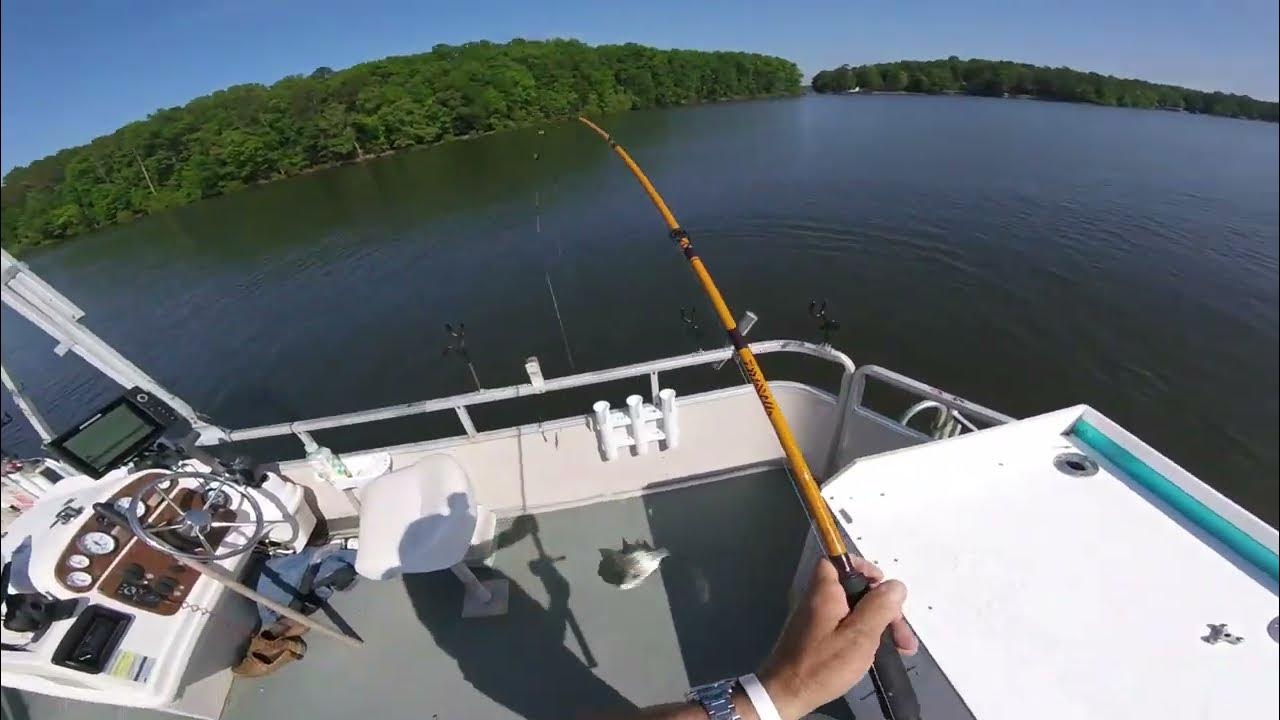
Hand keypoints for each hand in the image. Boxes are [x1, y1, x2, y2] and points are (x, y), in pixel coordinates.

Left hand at [756, 557, 916, 719]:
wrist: (786, 694)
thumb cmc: (822, 663)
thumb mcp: (859, 635)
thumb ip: (879, 607)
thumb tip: (896, 585)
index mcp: (824, 591)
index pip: (838, 560)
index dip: (862, 567)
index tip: (883, 585)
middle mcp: (817, 600)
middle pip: (854, 590)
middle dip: (882, 607)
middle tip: (902, 634)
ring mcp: (815, 620)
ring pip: (853, 611)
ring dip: (877, 626)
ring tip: (900, 648)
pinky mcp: (816, 638)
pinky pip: (844, 627)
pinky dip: (862, 636)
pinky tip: (876, 654)